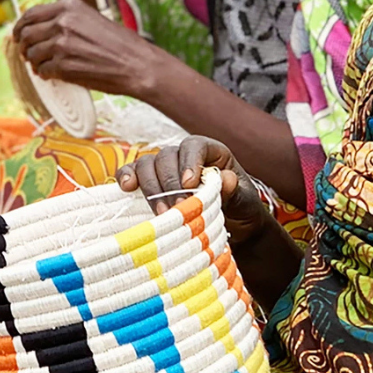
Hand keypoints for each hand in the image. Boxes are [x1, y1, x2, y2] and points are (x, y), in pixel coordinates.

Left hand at [13, 0, 151, 96]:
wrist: (137, 64)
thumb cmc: (119, 44)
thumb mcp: (91, 19)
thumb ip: (66, 20)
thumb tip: (41, 29)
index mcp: (69, 7)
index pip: (31, 14)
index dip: (20, 27)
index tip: (18, 36)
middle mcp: (62, 22)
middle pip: (26, 34)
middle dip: (24, 46)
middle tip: (28, 55)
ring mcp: (62, 44)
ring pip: (32, 54)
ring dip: (35, 63)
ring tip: (45, 66)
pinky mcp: (64, 66)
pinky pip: (43, 71)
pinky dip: (46, 75)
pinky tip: (54, 75)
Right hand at [117, 136, 267, 242]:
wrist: (235, 227)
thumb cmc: (241, 209)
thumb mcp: (246, 201)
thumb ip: (236, 190)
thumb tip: (226, 179)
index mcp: (211, 151)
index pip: (195, 145)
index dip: (189, 161)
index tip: (189, 184)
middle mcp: (184, 155)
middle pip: (167, 156)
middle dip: (168, 183)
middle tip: (175, 208)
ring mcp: (165, 168)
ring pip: (148, 164)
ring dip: (150, 187)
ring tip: (161, 213)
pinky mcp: (151, 183)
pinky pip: (133, 173)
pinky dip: (127, 177)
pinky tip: (125, 187)